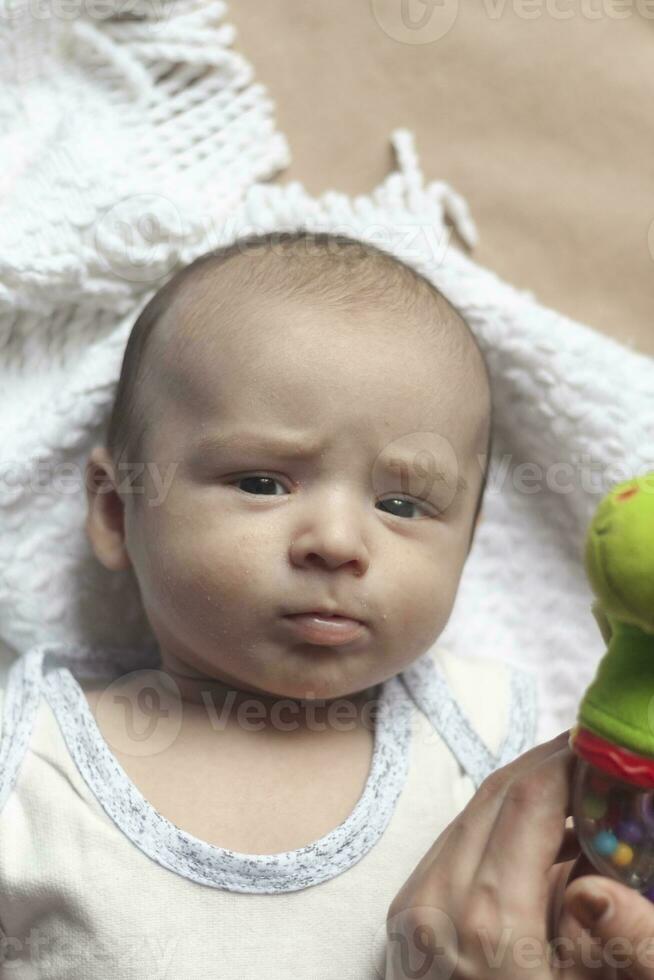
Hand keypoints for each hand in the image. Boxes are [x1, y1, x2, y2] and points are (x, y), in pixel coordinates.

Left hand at [384, 731, 653, 978]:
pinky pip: (449, 845)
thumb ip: (619, 944)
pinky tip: (528, 837)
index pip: (529, 800)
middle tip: (587, 756)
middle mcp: (440, 902)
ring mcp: (413, 908)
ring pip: (468, 814)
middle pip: (495, 795)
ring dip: (517, 793)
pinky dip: (490, 826)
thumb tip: (603, 882)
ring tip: (567, 791)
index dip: (567, 761)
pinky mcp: (402, 917)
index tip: (598, 747)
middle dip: (544, 766)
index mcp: (493, 920)